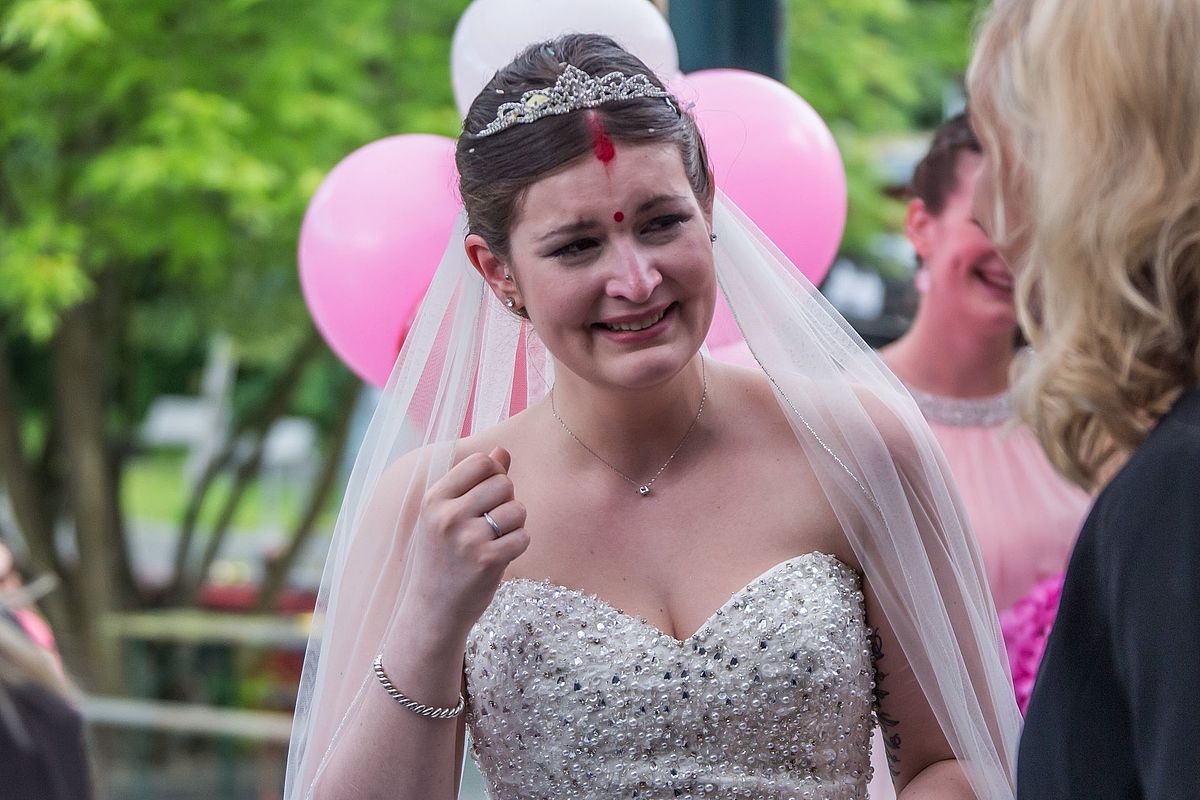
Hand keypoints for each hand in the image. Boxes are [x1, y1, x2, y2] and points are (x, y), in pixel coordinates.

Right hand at [402, 447, 529, 639]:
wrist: (432, 609)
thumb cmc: (443, 557)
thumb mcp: (447, 515)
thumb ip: (475, 482)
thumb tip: (502, 450)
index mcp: (435, 499)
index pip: (481, 462)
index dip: (495, 474)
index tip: (488, 495)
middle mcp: (448, 515)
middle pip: (503, 483)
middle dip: (507, 500)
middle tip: (492, 522)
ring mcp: (467, 539)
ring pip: (517, 509)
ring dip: (515, 524)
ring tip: (495, 539)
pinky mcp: (487, 561)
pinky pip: (523, 536)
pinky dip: (518, 544)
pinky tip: (500, 555)